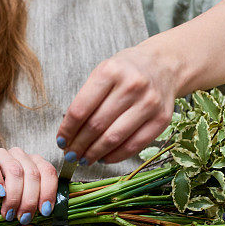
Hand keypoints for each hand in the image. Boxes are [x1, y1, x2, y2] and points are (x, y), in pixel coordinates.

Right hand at [0, 147, 57, 225]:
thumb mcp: (19, 222)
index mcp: (35, 166)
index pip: (48, 172)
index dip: (49, 192)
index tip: (44, 212)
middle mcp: (20, 157)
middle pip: (33, 173)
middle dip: (29, 200)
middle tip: (22, 218)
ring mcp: (2, 154)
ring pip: (16, 169)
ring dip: (14, 194)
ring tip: (7, 213)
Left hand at [55, 44, 179, 165]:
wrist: (163, 66)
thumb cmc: (127, 71)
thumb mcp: (104, 72)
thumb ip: (87, 99)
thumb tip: (69, 134)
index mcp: (111, 71)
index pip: (81, 109)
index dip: (67, 130)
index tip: (61, 141)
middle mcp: (132, 86)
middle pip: (96, 126)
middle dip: (78, 145)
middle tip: (70, 155)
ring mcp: (149, 103)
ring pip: (114, 138)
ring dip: (94, 154)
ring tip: (84, 159)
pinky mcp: (161, 120)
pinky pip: (133, 146)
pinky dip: (115, 156)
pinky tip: (104, 158)